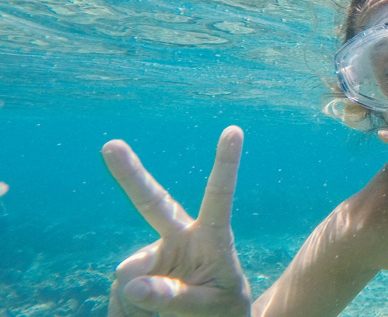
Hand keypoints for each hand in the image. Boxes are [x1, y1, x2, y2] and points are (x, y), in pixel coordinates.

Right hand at [102, 126, 251, 316]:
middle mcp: (182, 236)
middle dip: (129, 174)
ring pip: (130, 274)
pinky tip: (143, 316)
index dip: (225, 165)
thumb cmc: (220, 308)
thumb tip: (133, 283)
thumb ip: (173, 297)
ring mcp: (158, 251)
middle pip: (152, 203)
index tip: (234, 130)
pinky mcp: (140, 269)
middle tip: (111, 146)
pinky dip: (128, 309)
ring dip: (137, 303)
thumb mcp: (206, 307)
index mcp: (212, 238)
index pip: (219, 198)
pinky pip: (123, 288)